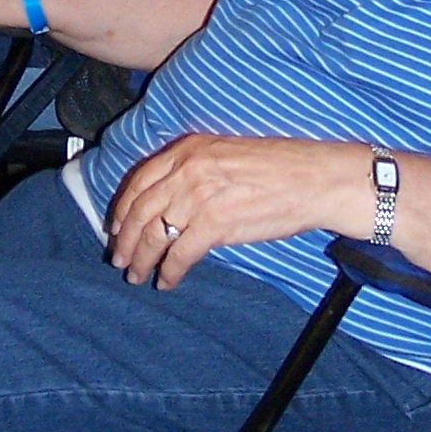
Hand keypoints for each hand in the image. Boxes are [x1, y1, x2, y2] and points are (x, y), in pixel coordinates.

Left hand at [107, 131, 364, 290]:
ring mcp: (199, 196)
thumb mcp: (227, 154)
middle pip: (140, 210)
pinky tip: (167, 282)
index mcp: (189, 149)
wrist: (315, 178)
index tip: (114, 227)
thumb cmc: (281, 168)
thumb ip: (195, 170)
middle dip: (125, 239)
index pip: (139, 180)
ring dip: (142, 259)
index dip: (122, 208)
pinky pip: (180, 254)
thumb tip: (170, 202)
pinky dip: (169, 271)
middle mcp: (188, 170)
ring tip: (137, 275)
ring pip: (154, 234)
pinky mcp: (215, 223)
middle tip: (119, 259)